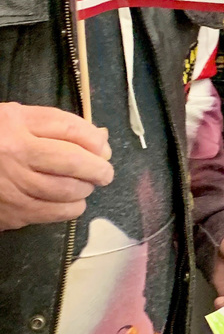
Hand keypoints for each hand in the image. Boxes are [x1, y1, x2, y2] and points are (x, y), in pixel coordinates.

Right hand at [0, 102, 113, 229]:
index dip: (95, 141)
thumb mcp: (17, 119)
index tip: (104, 149)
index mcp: (15, 125)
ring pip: (65, 191)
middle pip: (72, 162)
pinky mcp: (6, 213)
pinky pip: (49, 214)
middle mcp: (12, 156)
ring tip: (86, 187)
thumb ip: (59, 126)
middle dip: (98, 169)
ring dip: (84, 190)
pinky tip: (71, 203)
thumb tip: (101, 141)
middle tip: (105, 174)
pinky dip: (68, 209)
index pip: (71, 130)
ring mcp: (8, 187)